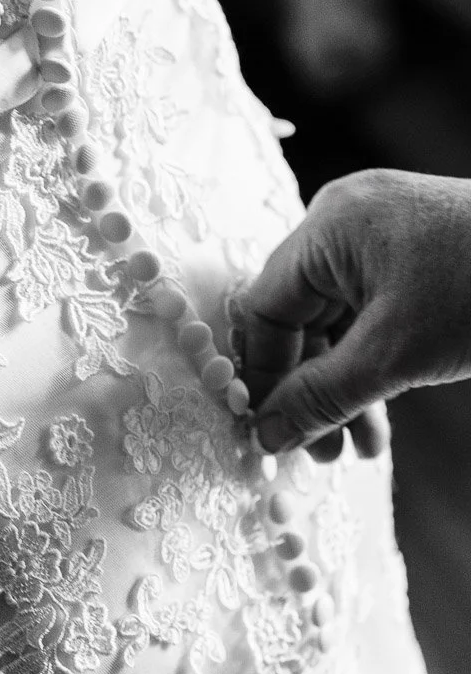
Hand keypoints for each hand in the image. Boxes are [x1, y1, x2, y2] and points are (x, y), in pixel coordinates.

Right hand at [236, 168, 470, 454]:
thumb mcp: (396, 354)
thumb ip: (322, 396)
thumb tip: (266, 435)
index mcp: (328, 225)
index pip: (266, 306)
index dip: (263, 375)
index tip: (268, 435)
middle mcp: (344, 219)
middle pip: (299, 315)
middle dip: (308, 388)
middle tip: (317, 453)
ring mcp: (379, 232)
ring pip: (336, 320)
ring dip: (341, 385)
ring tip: (355, 450)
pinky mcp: (411, 252)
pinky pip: (370, 311)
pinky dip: (371, 362)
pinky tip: (380, 419)